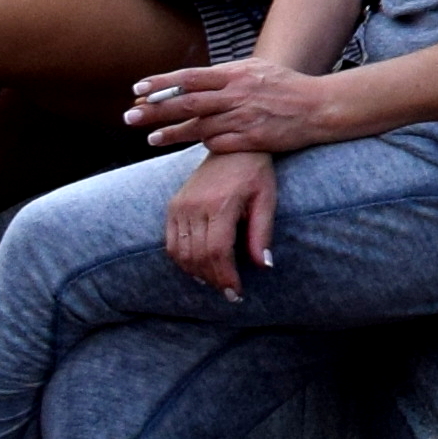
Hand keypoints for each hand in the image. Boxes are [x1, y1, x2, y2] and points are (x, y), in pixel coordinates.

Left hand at [127, 54, 340, 157]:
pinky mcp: (250, 140)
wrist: (318, 108)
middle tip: (130, 117)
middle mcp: (236, 95)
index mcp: (235, 74)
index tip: (138, 89)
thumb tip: (194, 79)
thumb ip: (226, 75)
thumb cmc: (286, 87)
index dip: (161, 84)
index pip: (189, 77)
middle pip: (186, 103)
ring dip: (171, 134)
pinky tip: (189, 147)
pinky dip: (202, 145)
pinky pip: (218, 145)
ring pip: (198, 127)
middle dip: (155, 111)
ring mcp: (243, 118)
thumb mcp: (256, 70)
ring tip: (151, 139)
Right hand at [164, 146, 280, 293]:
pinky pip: (171, 242)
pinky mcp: (173, 205)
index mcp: (220, 203)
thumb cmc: (255, 171)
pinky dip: (182, 260)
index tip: (235, 293)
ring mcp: (180, 205)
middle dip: (213, 279)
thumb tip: (263, 266)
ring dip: (197, 273)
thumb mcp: (267, 198)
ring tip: (216, 282)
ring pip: (181, 253)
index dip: (225, 276)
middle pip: (198, 256)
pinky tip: (199, 269)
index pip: (217, 251)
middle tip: (229, 293)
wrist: (232, 146)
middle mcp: (195, 205)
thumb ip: (261, 232)